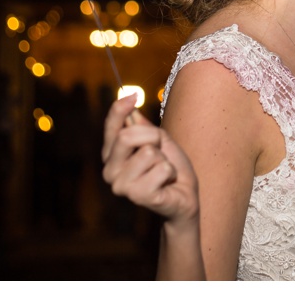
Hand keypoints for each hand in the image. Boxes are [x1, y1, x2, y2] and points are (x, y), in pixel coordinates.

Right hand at [101, 90, 198, 226]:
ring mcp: (121, 185)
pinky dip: (170, 173)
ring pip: (148, 152)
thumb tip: (130, 108)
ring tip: (163, 173)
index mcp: (111, 155)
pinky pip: (162, 168)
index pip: (111, 127)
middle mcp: (110, 170)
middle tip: (161, 151)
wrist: (184, 199)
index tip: (133, 95)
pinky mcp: (137, 195)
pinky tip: (166, 183)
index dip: (119, 109)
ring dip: (164, 160)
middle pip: (126, 136)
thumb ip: (143, 127)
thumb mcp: (159, 142)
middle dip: (153, 138)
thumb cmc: (171, 170)